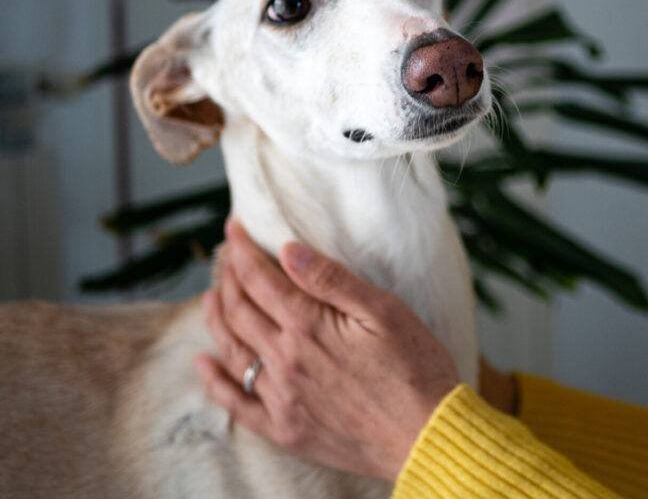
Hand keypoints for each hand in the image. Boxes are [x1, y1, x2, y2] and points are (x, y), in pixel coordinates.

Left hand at [196, 219, 459, 481]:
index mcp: (308, 326)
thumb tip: (288, 250)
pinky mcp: (286, 428)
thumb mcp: (383, 311)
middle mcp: (286, 360)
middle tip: (227, 257)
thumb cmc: (415, 368)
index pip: (259, 279)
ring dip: (217, 318)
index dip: (241, 250)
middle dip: (228, 277)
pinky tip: (204, 364)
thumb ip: (332, 281)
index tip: (234, 227)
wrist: (427, 435)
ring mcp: (282, 398)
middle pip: (239, 310)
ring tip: (211, 296)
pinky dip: (215, 380)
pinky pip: (238, 402)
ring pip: (233, 350)